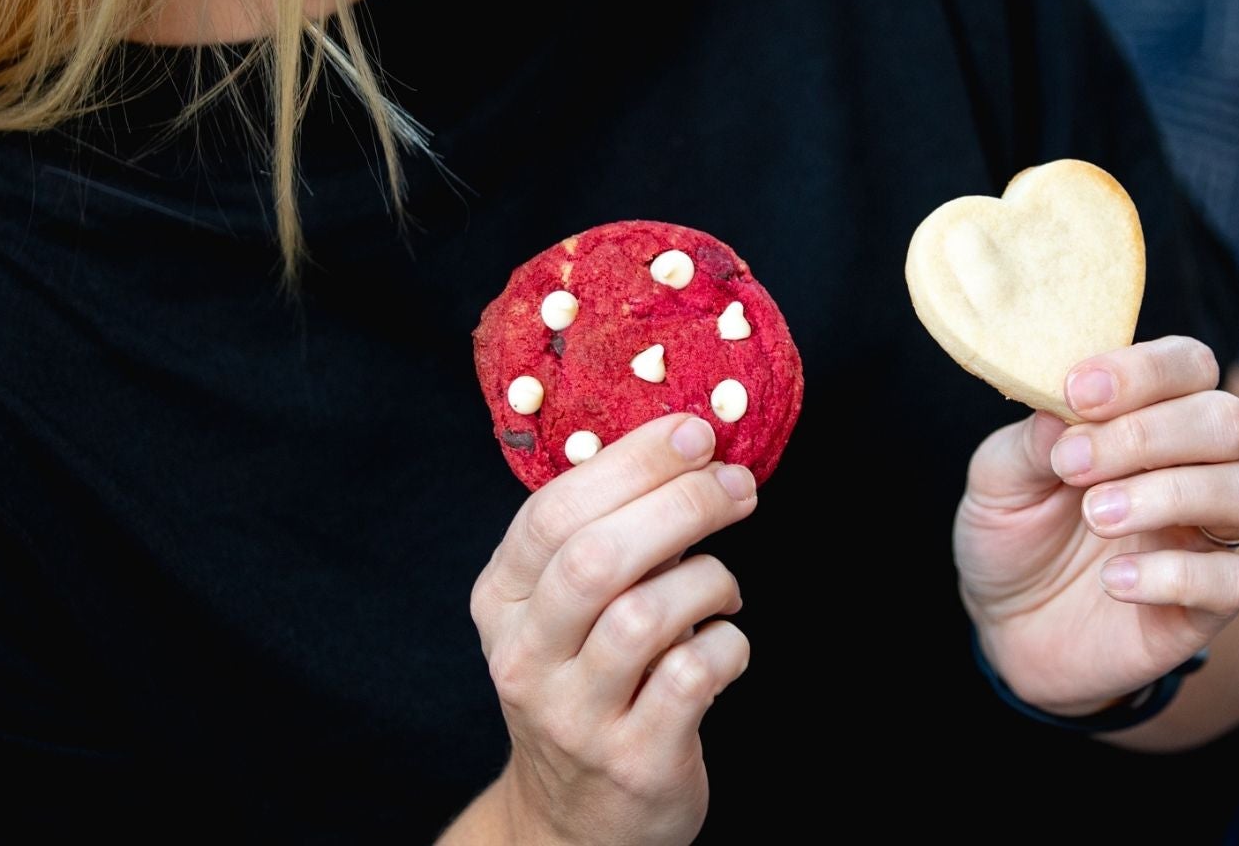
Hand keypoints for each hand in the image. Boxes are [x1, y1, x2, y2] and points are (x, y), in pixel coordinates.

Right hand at [467, 414, 757, 844]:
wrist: (578, 821)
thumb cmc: (592, 684)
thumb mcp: (571, 612)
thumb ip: (613, 536)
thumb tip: (693, 450)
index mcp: (501, 602)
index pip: (553, 512)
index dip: (632, 462)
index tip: (695, 432)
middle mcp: (524, 659)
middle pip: (597, 558)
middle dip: (682, 505)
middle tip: (737, 488)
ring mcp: (574, 715)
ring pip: (645, 616)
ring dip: (709, 581)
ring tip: (724, 589)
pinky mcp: (632, 759)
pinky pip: (692, 676)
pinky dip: (728, 644)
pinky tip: (726, 642)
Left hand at [953, 337, 1238, 717]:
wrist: (1006, 628)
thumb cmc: (1013, 535)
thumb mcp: (997, 481)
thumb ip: (1031, 441)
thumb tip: (1062, 409)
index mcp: (1149, 418)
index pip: (1188, 365)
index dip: (1143, 371)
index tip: (1078, 393)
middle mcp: (1192, 468)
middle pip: (1225, 419)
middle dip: (1148, 434)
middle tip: (1072, 467)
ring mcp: (1205, 536)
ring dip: (1168, 494)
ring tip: (1095, 515)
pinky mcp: (1206, 605)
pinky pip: (1234, 581)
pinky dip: (1175, 575)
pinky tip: (1115, 581)